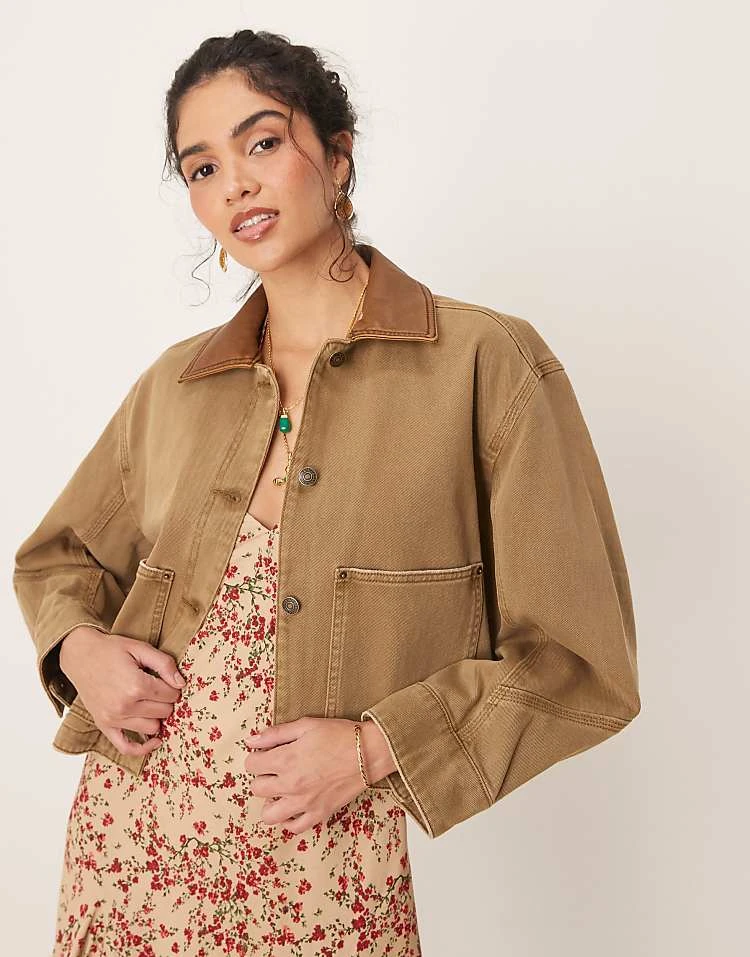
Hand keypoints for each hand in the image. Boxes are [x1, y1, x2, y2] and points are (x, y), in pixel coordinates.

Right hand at [59, 626, 185, 756]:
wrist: (80, 656)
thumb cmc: (111, 650)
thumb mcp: (141, 648)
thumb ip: (164, 664)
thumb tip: (181, 684)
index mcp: (136, 685)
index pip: (171, 695)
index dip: (174, 686)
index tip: (167, 679)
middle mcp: (125, 706)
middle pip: (164, 712)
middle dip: (166, 700)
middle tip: (159, 688)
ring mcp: (113, 719)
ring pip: (152, 728)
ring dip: (156, 717)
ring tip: (151, 703)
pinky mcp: (104, 726)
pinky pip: (126, 747)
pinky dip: (142, 748)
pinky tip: (155, 741)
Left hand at [243, 716, 391, 835]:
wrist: (369, 752)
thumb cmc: (338, 735)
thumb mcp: (306, 725)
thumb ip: (275, 733)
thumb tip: (250, 740)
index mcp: (286, 760)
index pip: (251, 765)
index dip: (256, 756)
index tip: (266, 753)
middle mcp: (291, 785)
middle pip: (257, 788)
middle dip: (262, 776)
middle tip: (275, 769)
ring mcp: (304, 803)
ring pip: (269, 815)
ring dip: (270, 802)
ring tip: (281, 790)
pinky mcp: (319, 814)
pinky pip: (294, 827)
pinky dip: (290, 819)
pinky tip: (295, 805)